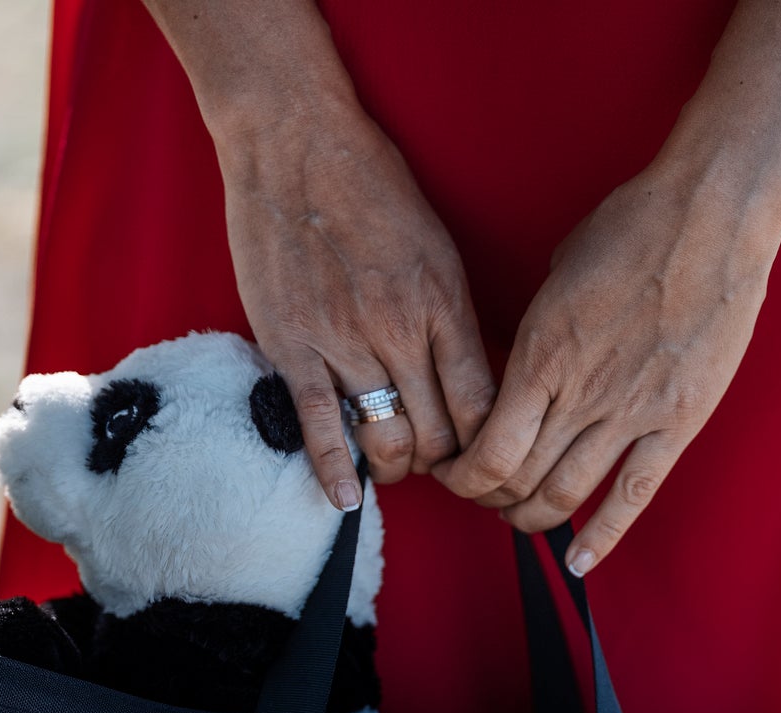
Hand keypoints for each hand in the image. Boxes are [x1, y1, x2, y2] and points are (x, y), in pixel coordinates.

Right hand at [217, 105, 495, 504]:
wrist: (295, 144)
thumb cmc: (371, 186)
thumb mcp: (438, 248)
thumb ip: (453, 316)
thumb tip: (475, 379)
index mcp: (444, 305)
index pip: (482, 407)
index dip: (487, 447)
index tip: (482, 455)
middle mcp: (400, 332)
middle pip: (440, 435)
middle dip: (446, 466)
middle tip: (442, 469)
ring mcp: (344, 343)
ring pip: (386, 440)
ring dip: (397, 467)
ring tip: (396, 465)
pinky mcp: (293, 347)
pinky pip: (319, 426)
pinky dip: (335, 472)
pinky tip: (346, 500)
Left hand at [432, 160, 780, 572]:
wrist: (711, 214)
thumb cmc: (634, 225)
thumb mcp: (559, 272)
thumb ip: (541, 329)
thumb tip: (530, 356)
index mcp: (539, 354)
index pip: (486, 449)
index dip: (464, 478)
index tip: (457, 475)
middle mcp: (578, 394)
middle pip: (517, 480)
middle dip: (491, 499)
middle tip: (487, 497)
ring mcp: (630, 413)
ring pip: (565, 496)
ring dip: (534, 518)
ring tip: (524, 518)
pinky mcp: (677, 423)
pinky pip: (633, 494)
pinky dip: (603, 535)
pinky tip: (579, 563)